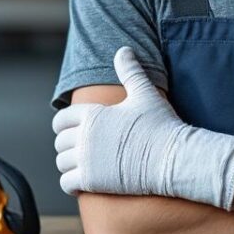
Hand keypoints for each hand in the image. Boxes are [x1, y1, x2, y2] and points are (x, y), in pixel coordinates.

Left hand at [52, 46, 233, 209]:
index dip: (64, 125)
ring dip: (69, 164)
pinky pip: (66, 183)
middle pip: (60, 142)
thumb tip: (124, 50)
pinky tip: (81, 183)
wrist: (173, 158)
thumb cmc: (161, 125)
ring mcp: (86, 160)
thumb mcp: (145, 93)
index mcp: (92, 114)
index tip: (71, 130)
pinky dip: (70, 183)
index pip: (61, 119)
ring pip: (61, 163)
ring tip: (80, 166)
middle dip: (68, 145)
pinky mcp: (91, 182)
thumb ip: (131, 71)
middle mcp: (84, 136)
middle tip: (79, 149)